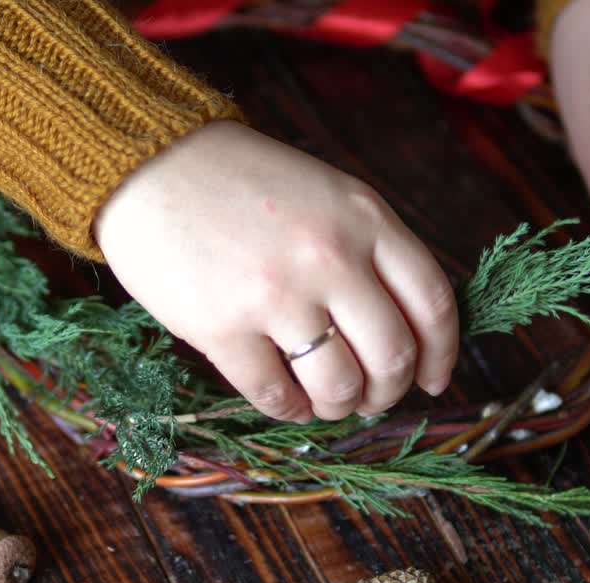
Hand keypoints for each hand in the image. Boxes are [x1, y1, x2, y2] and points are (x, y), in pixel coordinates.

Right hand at [94, 121, 458, 421]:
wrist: (149, 165)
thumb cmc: (239, 181)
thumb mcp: (325, 192)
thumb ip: (368, 246)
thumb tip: (404, 326)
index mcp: (364, 218)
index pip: (432, 302)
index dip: (441, 353)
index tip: (433, 378)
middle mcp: (330, 258)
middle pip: (392, 355)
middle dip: (388, 391)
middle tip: (371, 396)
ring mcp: (276, 296)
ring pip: (339, 386)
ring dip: (341, 406)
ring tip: (328, 401)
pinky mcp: (223, 329)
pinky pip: (276, 396)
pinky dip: (290, 410)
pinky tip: (288, 400)